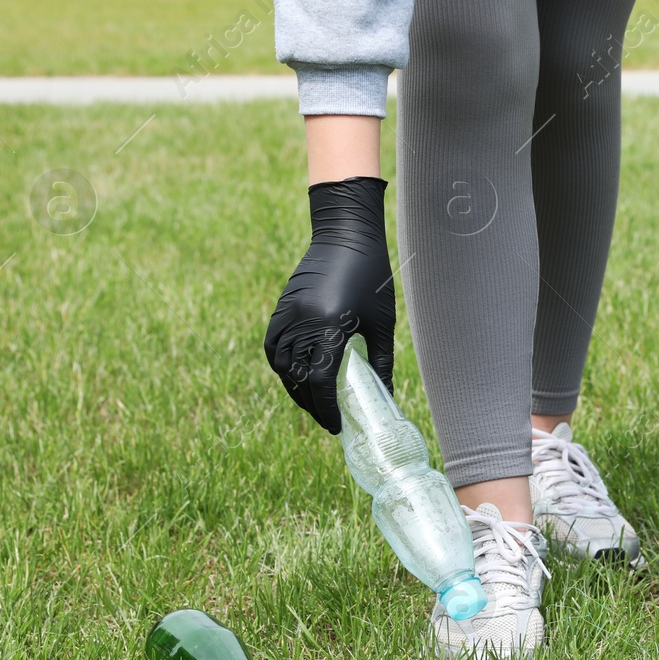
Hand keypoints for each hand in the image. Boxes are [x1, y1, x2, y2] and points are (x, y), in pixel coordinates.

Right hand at [263, 175, 395, 433]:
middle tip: (327, 419)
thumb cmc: (373, 276)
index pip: (320, 381)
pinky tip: (293, 377)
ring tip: (312, 402)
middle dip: (311, 404)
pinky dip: (280, 366)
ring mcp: (287, 313)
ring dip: (294, 388)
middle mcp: (303, 322)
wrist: (347, 233)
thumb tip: (385, 397)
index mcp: (330, 326)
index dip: (326, 409)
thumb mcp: (382, 323)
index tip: (336, 426)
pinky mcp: (282, 306)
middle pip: (298, 378)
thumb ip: (381, 363)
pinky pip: (272, 345)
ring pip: (281, 365)